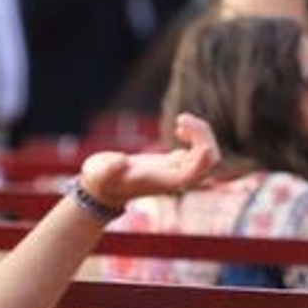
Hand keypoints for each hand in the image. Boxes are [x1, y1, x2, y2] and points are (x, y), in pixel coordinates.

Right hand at [79, 113, 219, 206]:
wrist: (102, 188)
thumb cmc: (100, 180)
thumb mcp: (99, 173)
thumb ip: (108, 168)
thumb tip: (121, 161)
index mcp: (162, 181)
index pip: (192, 175)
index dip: (201, 161)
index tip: (203, 144)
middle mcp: (175, 178)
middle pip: (207, 163)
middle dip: (203, 138)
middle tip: (181, 119)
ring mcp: (177, 170)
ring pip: (207, 155)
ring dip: (201, 134)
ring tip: (181, 120)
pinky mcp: (175, 162)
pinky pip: (199, 150)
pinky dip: (196, 135)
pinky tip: (179, 125)